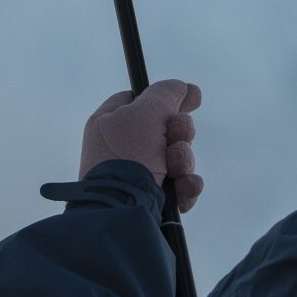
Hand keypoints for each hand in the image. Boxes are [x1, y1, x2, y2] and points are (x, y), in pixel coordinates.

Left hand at [79, 79, 203, 211]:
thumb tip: (183, 87)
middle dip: (180, 132)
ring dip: (183, 159)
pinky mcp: (154, 202)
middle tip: (174, 136)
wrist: (124, 209)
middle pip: (165, 128)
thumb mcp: (145, 111)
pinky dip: (187, 185)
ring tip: (175, 168)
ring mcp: (138, 177)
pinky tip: (183, 185)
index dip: (163, 98)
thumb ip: (166, 93)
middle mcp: (122, 150)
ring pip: (178, 158)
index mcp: (109, 124)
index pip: (137, 101)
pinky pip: (182, 186)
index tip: (187, 97)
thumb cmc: (128, 156)